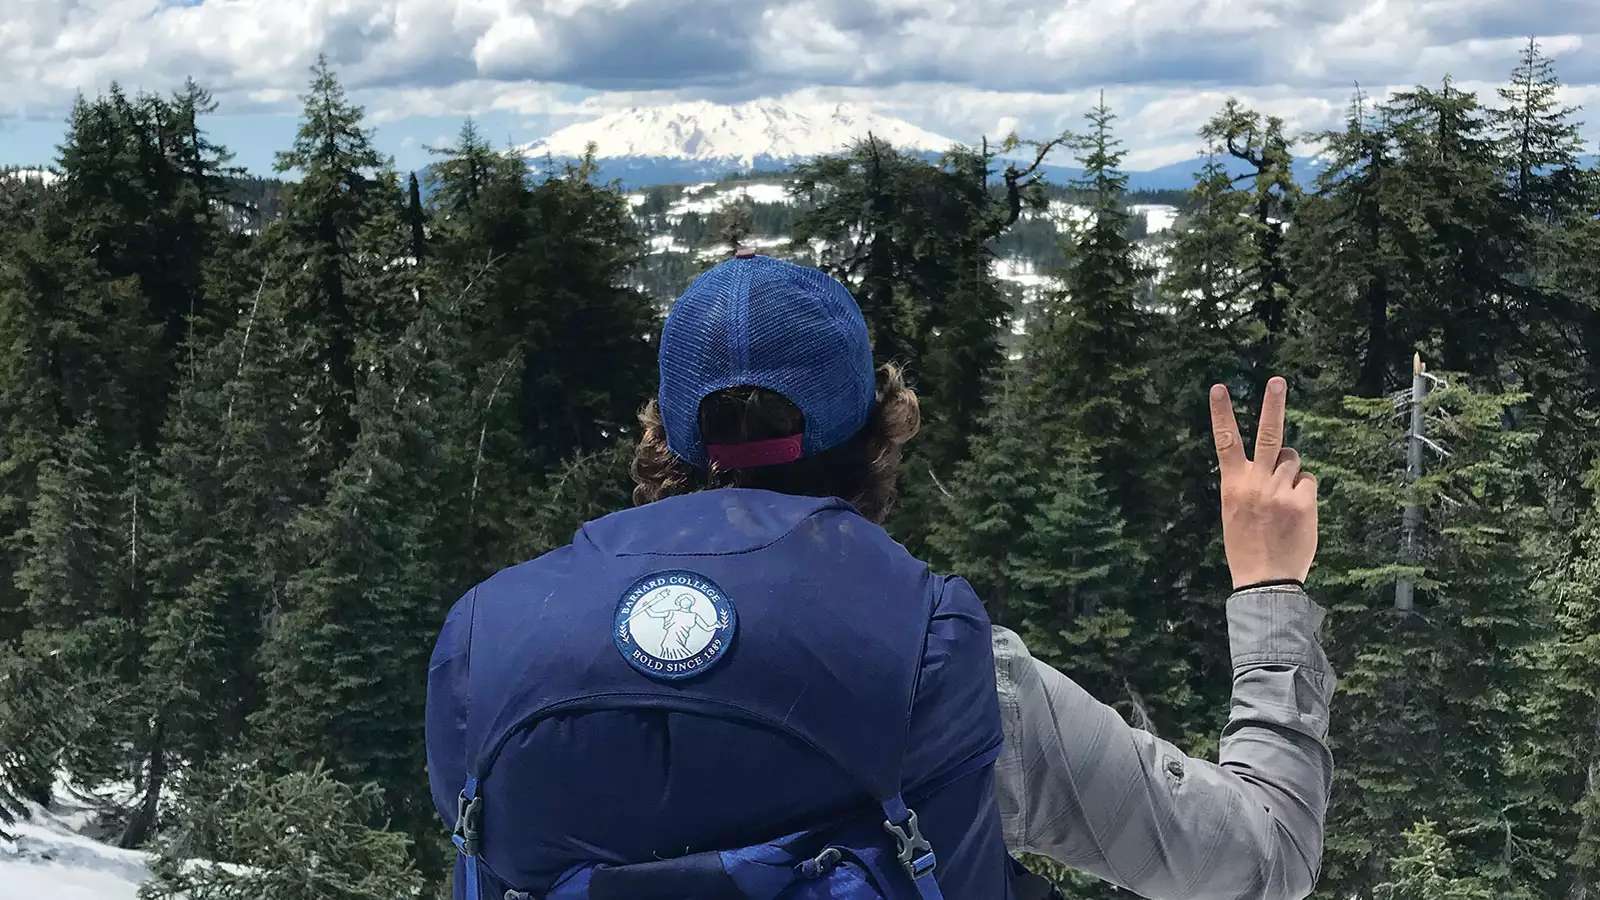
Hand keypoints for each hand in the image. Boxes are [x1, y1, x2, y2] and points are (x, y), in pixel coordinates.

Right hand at [1209, 376, 1317, 588]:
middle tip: (1278, 382)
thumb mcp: (1234, 510)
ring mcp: (1281, 491)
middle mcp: (1256, 482)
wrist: (1264, 580)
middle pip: (1268, 435)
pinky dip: (1304, 492)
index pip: (1225, 441)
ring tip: (1284, 498)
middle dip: (1273, 405)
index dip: (1221, 412)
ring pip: (1294, 461)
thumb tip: (1277, 463)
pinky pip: (1308, 482)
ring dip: (1292, 472)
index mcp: (1233, 484)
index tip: (1218, 388)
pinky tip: (1296, 513)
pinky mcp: (1303, 502)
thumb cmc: (1247, 546)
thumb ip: (1249, 483)